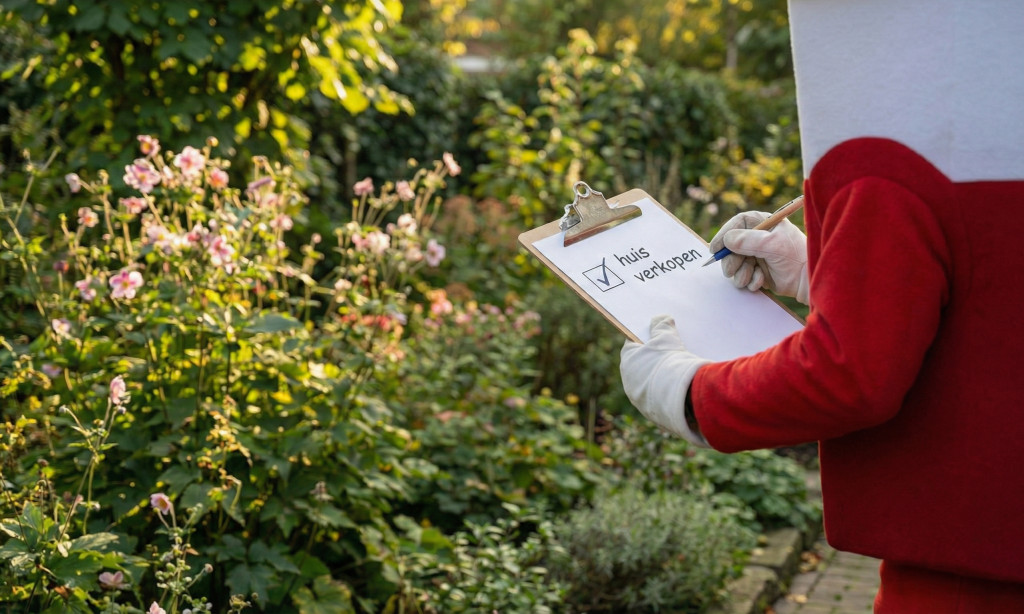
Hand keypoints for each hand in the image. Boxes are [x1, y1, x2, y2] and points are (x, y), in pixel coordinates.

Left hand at [620, 315, 710, 445]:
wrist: (683, 398)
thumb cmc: (671, 363)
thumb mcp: (667, 338)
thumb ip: (662, 326)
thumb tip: (659, 318)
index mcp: (628, 362)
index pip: (633, 345)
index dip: (646, 338)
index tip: (656, 334)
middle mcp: (629, 383)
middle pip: (642, 365)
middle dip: (654, 358)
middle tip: (671, 352)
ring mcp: (641, 400)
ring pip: (651, 384)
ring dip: (661, 377)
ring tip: (680, 371)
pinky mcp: (654, 414)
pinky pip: (661, 399)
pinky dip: (669, 393)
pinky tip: (682, 389)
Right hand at [709, 210, 809, 304]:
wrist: (808, 279)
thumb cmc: (795, 256)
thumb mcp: (772, 245)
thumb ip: (748, 240)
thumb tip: (727, 240)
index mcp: (764, 224)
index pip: (738, 224)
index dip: (724, 234)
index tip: (716, 248)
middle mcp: (758, 239)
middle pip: (732, 247)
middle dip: (730, 260)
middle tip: (731, 270)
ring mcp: (757, 256)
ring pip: (735, 264)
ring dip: (740, 273)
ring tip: (752, 277)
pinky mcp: (758, 272)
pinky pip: (744, 276)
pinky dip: (750, 280)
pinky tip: (761, 281)